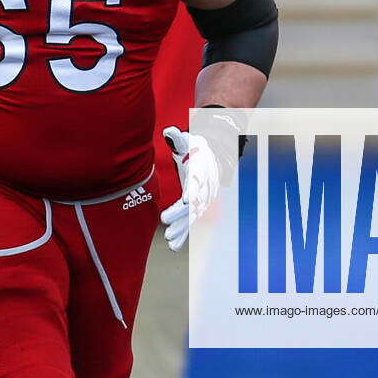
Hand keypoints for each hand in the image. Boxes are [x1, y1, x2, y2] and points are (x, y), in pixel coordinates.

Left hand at [160, 127, 219, 251]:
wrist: (211, 158)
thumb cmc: (194, 148)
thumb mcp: (187, 141)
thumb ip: (178, 138)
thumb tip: (169, 131)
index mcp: (201, 171)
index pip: (198, 181)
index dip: (193, 191)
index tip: (185, 200)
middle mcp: (205, 188)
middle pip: (195, 203)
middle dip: (182, 214)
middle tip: (166, 221)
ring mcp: (203, 200)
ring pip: (193, 216)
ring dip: (182, 228)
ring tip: (169, 238)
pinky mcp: (197, 208)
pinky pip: (191, 222)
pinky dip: (184, 234)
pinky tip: (174, 246)